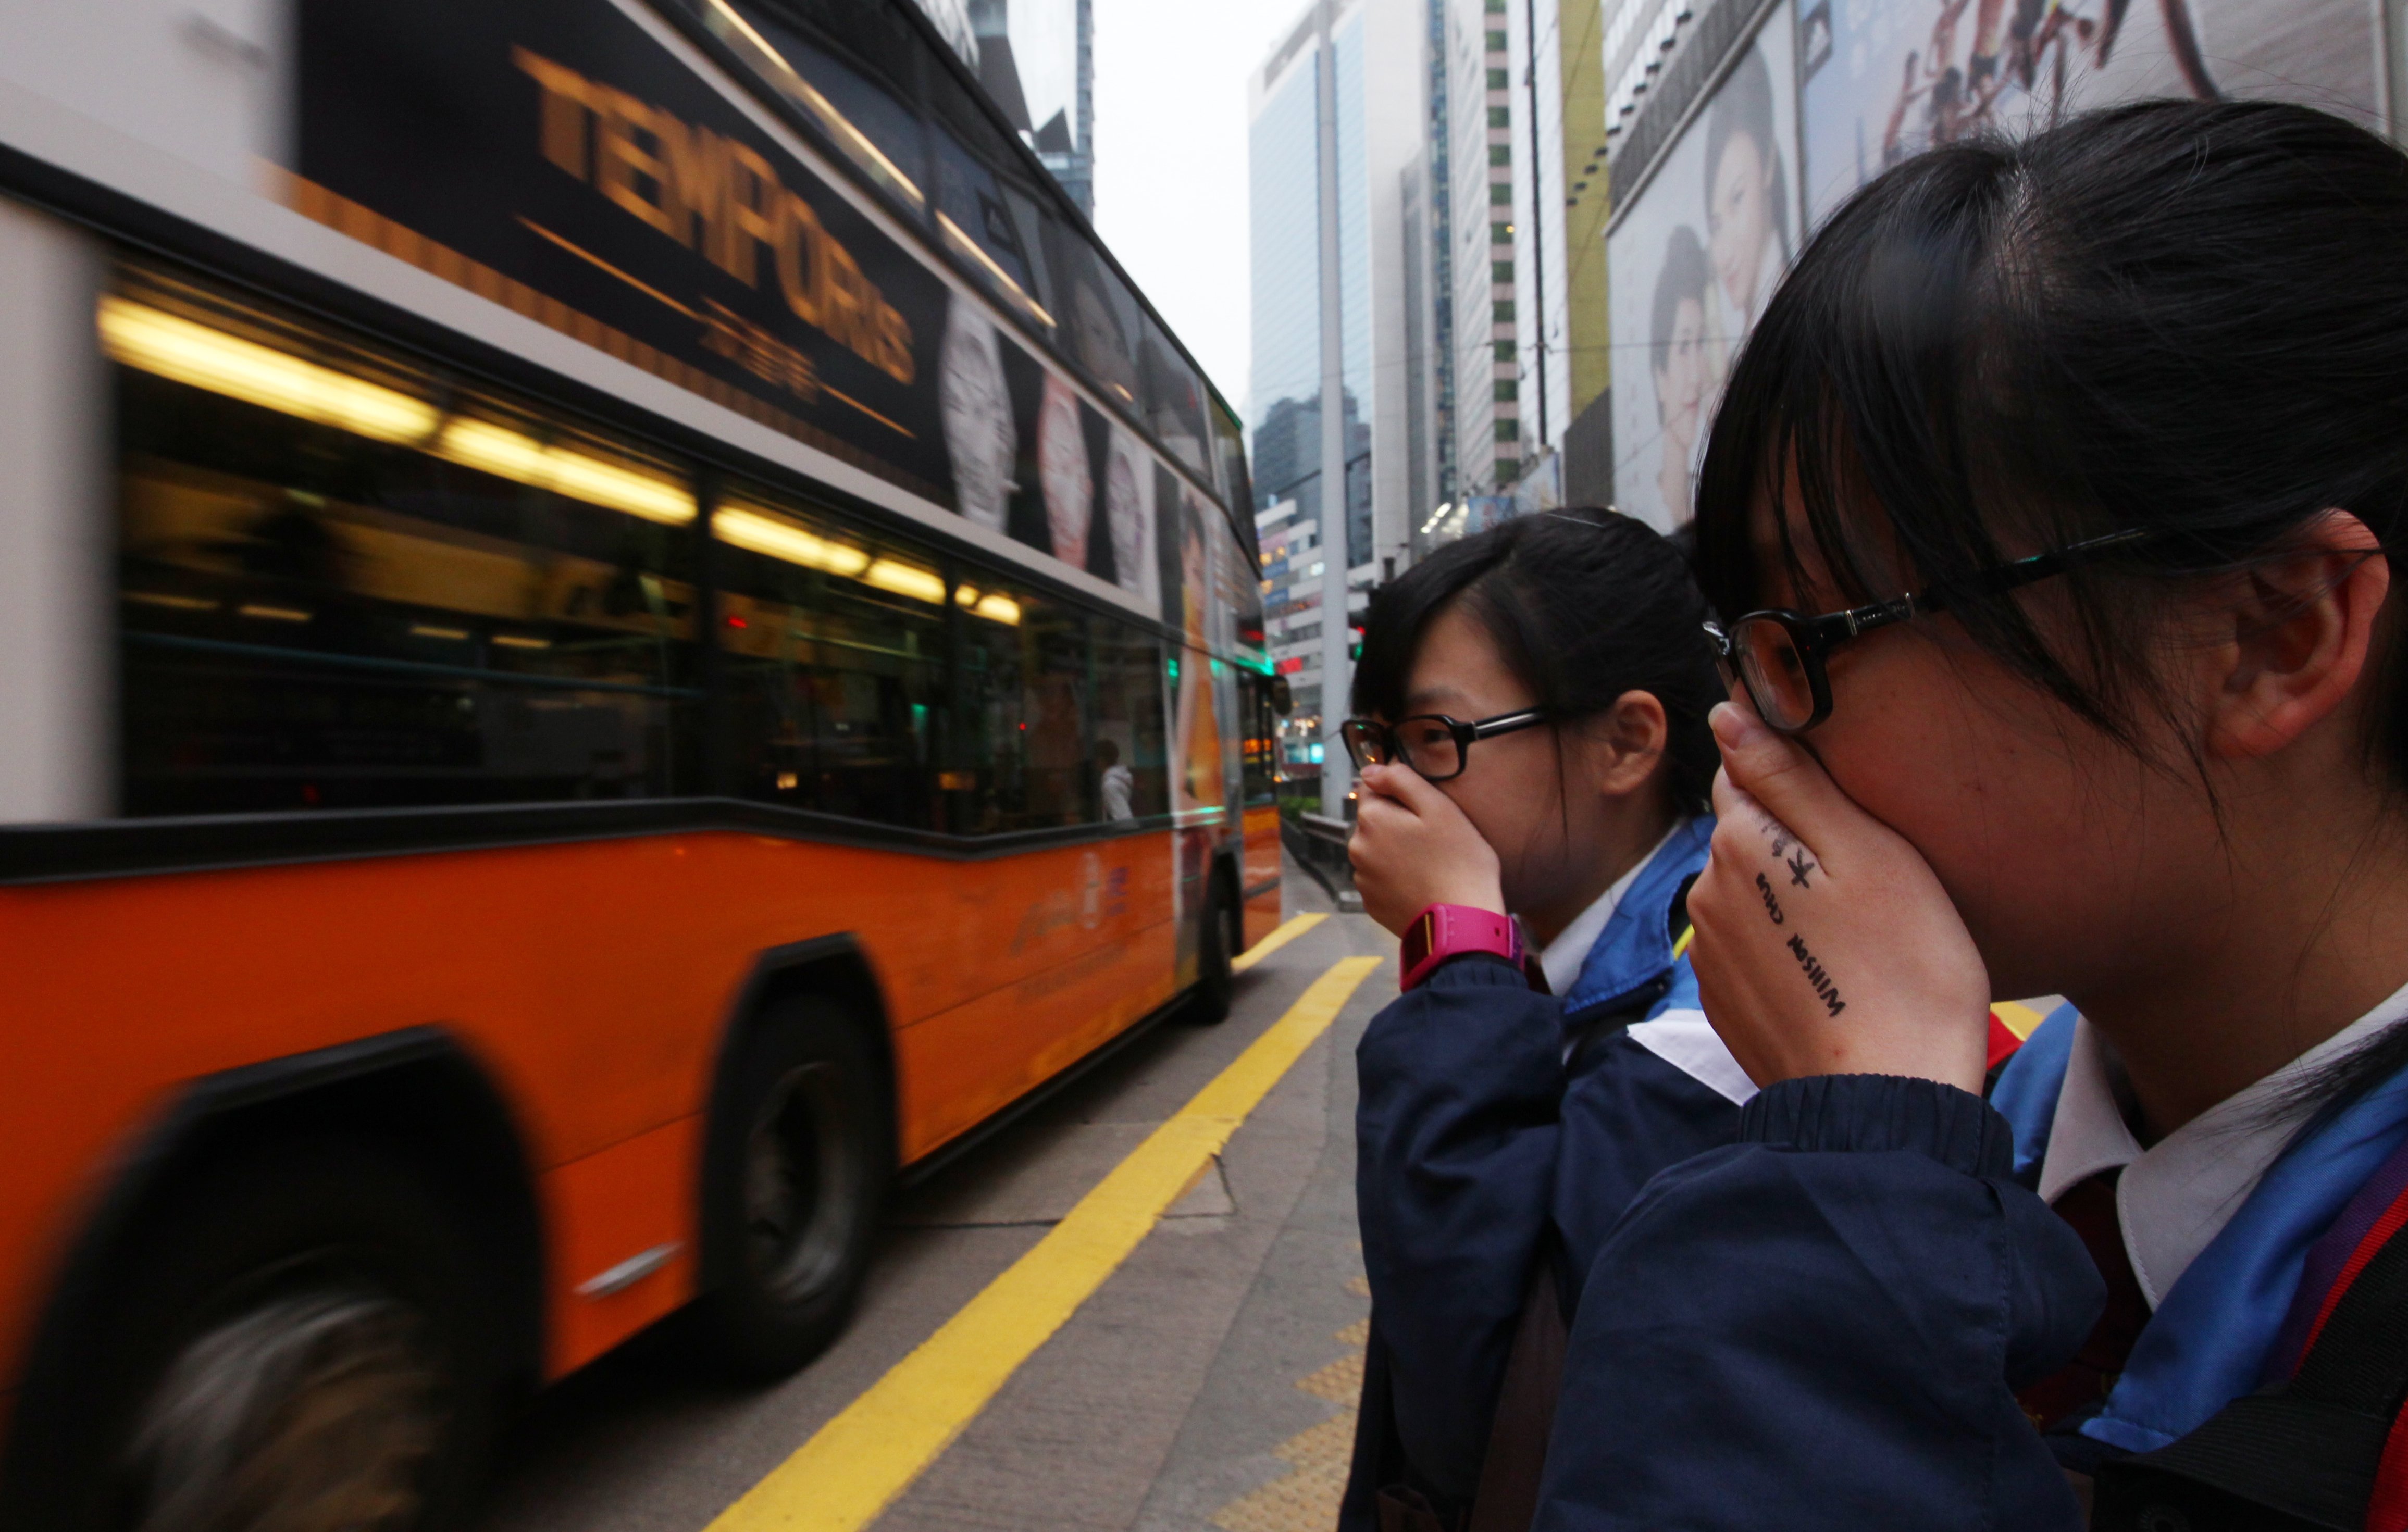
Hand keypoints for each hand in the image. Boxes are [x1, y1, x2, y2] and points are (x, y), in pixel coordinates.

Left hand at [1347, 762, 1505, 936]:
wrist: (1459, 922)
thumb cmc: (1458, 862)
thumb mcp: (1438, 807)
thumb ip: (1401, 780)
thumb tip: (1371, 770)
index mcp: (1371, 819)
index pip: (1372, 788)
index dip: (1398, 792)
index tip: (1422, 807)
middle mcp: (1357, 847)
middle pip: (1374, 821)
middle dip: (1397, 823)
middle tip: (1433, 838)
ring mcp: (1363, 879)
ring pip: (1377, 850)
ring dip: (1396, 851)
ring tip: (1429, 863)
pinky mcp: (1372, 904)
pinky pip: (1381, 879)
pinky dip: (1397, 877)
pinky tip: (1422, 883)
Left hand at [1687, 700, 1990, 1092]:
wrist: (1887, 1098)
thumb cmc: (1903, 970)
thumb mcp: (1867, 850)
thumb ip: (1790, 777)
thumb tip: (1727, 714)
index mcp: (1740, 844)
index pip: (1746, 771)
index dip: (1798, 779)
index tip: (1846, 807)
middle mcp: (1706, 893)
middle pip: (1747, 833)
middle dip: (1796, 840)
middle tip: (1869, 878)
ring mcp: (1710, 953)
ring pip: (1750, 890)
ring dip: (1791, 895)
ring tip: (1858, 931)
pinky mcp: (1726, 1000)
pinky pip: (1752, 945)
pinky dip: (1786, 946)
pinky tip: (1836, 970)